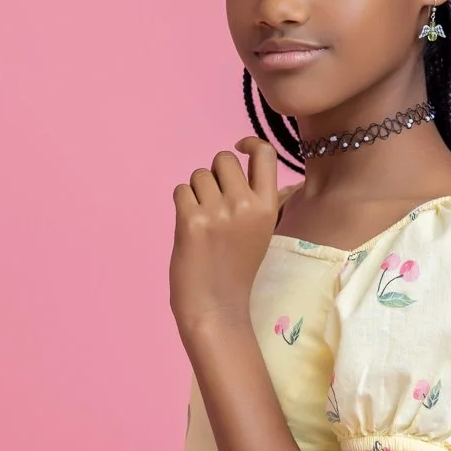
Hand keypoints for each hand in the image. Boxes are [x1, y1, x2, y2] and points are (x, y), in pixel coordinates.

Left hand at [169, 136, 278, 333]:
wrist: (216, 306)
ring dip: (196, 192)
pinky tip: (190, 227)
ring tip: (204, 221)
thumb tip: (237, 162)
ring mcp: (218, 212)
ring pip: (199, 174)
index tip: (239, 147)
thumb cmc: (236, 269)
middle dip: (214, 175)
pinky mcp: (191, 220)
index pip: (265, 153)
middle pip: (224, 159)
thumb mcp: (261, 230)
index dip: (249, 143)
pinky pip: (180, 190)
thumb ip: (253, 197)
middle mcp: (246, 204)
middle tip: (214, 203)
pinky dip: (182, 205)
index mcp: (269, 206)